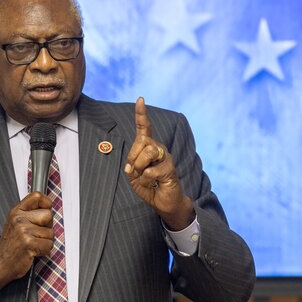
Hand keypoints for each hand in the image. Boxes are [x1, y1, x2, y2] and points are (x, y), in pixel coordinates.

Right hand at [0, 191, 53, 299]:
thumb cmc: (10, 246)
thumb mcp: (15, 224)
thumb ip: (29, 214)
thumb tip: (48, 209)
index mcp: (16, 211)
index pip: (37, 196)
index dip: (46, 203)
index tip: (44, 211)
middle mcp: (19, 219)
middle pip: (48, 215)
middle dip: (46, 227)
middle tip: (35, 235)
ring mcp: (24, 230)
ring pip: (50, 233)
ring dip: (44, 241)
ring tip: (32, 245)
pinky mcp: (29, 243)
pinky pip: (49, 245)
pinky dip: (44, 251)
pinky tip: (33, 252)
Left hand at [123, 97, 194, 230]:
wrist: (163, 202)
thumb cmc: (149, 186)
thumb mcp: (134, 176)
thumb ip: (131, 165)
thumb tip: (133, 162)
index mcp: (148, 147)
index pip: (144, 128)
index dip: (141, 114)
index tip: (140, 99)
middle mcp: (158, 148)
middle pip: (142, 141)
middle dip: (133, 157)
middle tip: (135, 171)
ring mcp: (166, 157)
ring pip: (148, 152)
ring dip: (139, 168)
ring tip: (144, 177)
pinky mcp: (170, 168)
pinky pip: (150, 170)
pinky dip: (145, 180)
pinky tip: (152, 183)